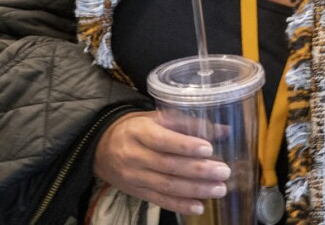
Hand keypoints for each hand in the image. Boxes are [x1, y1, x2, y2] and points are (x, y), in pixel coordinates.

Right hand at [92, 111, 232, 215]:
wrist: (101, 147)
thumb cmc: (135, 128)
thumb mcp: (156, 118)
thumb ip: (188, 123)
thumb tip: (223, 130)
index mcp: (139, 131)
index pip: (162, 140)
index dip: (185, 145)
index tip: (208, 148)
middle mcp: (134, 155)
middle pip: (168, 165)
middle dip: (198, 170)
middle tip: (223, 171)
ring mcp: (135, 177)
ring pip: (167, 186)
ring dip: (195, 189)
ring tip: (219, 189)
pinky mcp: (137, 192)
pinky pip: (160, 201)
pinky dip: (180, 205)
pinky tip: (199, 206)